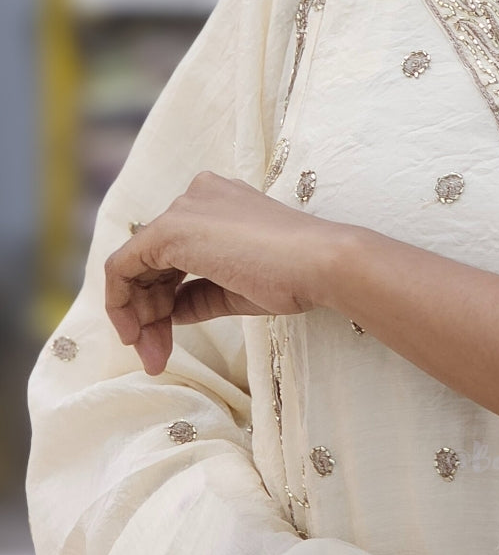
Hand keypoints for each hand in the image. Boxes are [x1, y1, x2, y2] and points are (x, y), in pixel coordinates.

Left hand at [103, 170, 347, 376]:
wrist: (321, 264)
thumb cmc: (295, 276)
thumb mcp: (236, 288)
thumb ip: (198, 294)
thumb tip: (168, 313)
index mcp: (218, 203)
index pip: (172, 255)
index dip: (161, 301)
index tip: (164, 340)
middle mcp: (195, 197)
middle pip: (150, 262)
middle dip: (147, 314)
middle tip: (156, 357)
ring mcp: (182, 210)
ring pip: (135, 267)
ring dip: (138, 317)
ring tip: (154, 356)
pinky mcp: (169, 229)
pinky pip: (122, 267)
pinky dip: (121, 304)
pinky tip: (138, 336)